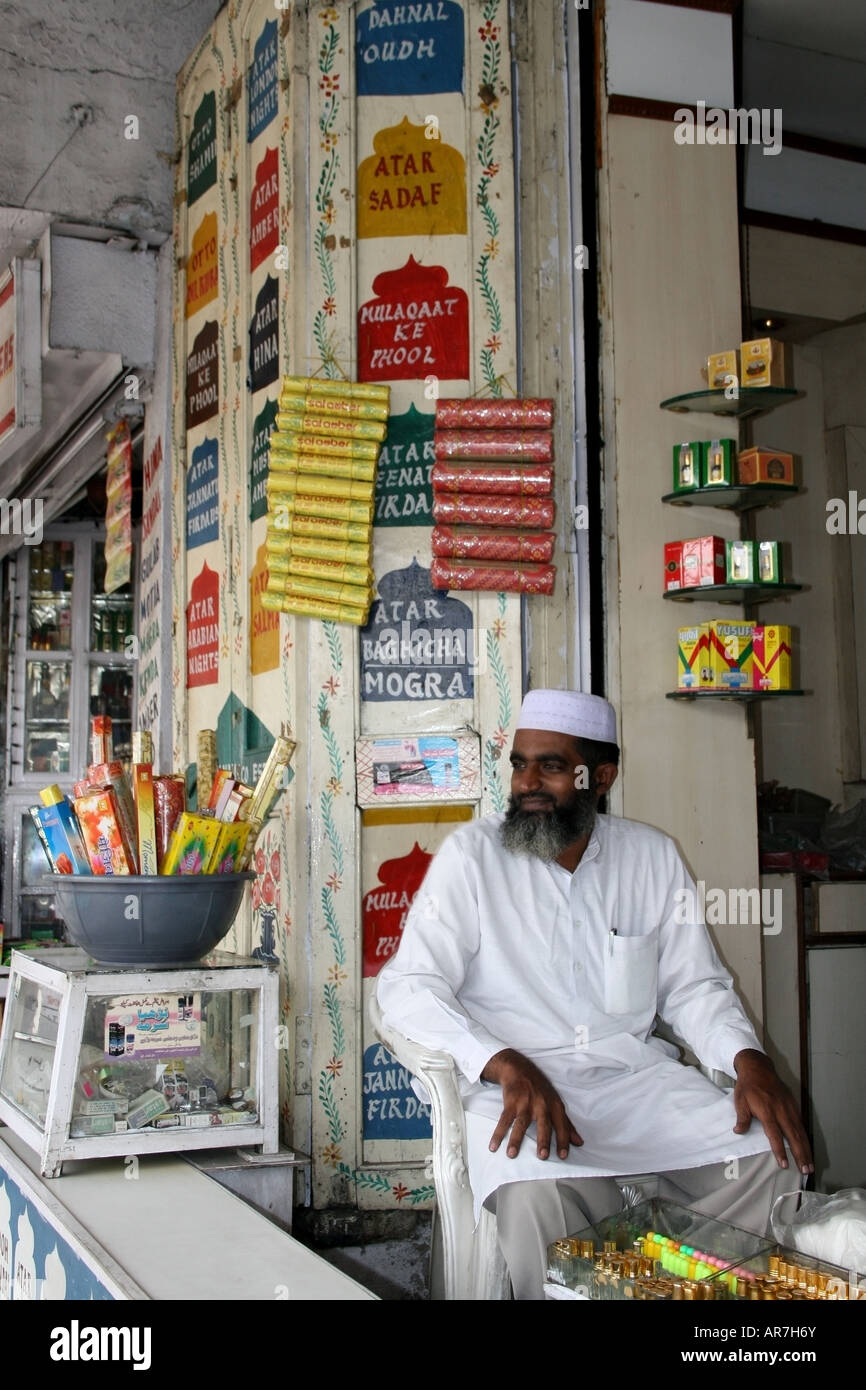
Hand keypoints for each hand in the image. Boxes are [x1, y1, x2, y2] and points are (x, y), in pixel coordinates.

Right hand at [481, 1048, 582, 1159]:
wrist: (519, 1069)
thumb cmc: (541, 1090)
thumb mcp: (556, 1103)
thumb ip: (567, 1124)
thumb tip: (579, 1143)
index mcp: (555, 1106)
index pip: (562, 1125)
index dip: (563, 1140)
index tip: (563, 1156)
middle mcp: (541, 1104)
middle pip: (543, 1124)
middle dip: (543, 1140)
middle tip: (542, 1156)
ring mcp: (525, 1103)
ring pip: (521, 1123)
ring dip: (515, 1139)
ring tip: (511, 1154)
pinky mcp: (510, 1102)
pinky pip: (504, 1120)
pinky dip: (498, 1134)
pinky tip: (493, 1146)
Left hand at [732, 1049, 813, 1174]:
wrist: (758, 1068)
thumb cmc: (748, 1086)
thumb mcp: (740, 1101)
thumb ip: (742, 1118)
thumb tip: (738, 1132)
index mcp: (767, 1111)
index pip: (775, 1135)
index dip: (780, 1151)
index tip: (785, 1164)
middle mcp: (781, 1111)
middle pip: (793, 1136)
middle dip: (800, 1154)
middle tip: (806, 1170)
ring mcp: (789, 1108)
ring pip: (800, 1132)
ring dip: (806, 1149)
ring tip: (810, 1164)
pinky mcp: (793, 1105)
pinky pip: (801, 1124)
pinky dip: (805, 1137)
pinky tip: (808, 1147)